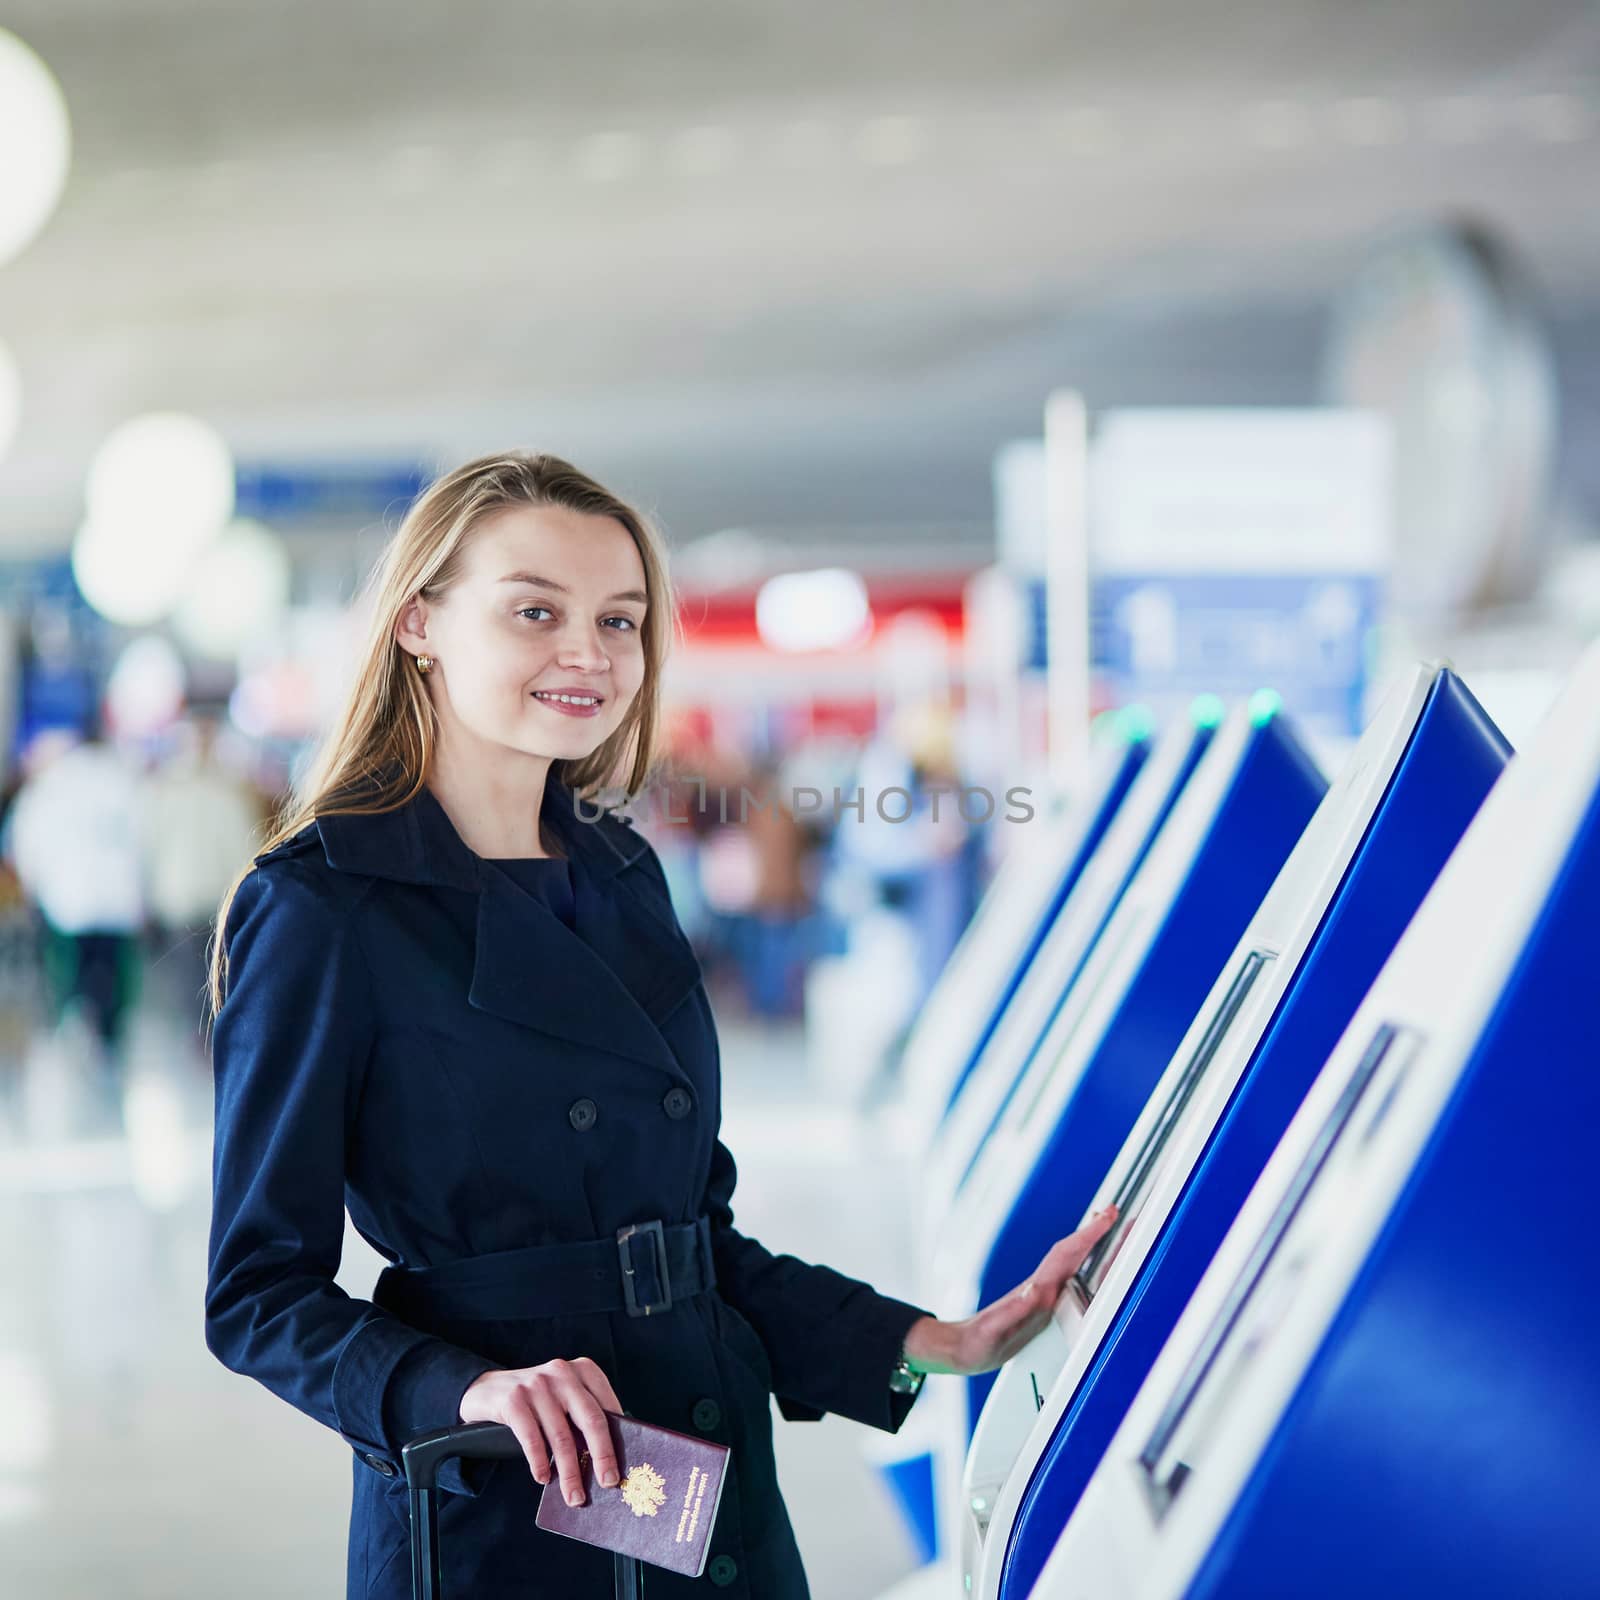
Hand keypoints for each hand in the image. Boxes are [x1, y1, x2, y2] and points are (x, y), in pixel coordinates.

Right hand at [458, 1359, 622, 1505]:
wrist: (486, 1388)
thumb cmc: (536, 1399)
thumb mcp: (564, 1396)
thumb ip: (583, 1415)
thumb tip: (608, 1457)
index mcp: (583, 1370)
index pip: (608, 1406)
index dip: (617, 1438)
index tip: (624, 1465)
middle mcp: (562, 1373)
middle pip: (591, 1420)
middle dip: (602, 1456)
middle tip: (609, 1483)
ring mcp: (537, 1385)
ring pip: (562, 1436)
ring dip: (570, 1473)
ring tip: (574, 1496)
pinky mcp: (514, 1400)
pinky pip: (532, 1439)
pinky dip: (540, 1464)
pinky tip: (544, 1478)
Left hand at [902, 1205, 1117, 1375]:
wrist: (961, 1349)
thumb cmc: (978, 1342)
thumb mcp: (996, 1330)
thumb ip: (1015, 1311)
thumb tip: (1036, 1291)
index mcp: (1036, 1291)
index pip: (1066, 1256)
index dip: (1087, 1235)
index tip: (1106, 1216)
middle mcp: (1040, 1288)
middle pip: (1071, 1253)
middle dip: (1094, 1233)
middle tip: (1115, 1213)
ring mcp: (1039, 1295)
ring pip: (1069, 1263)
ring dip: (1088, 1245)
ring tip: (1105, 1229)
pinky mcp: (1037, 1307)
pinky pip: (1064, 1279)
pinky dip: (1078, 1265)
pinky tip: (1085, 1263)